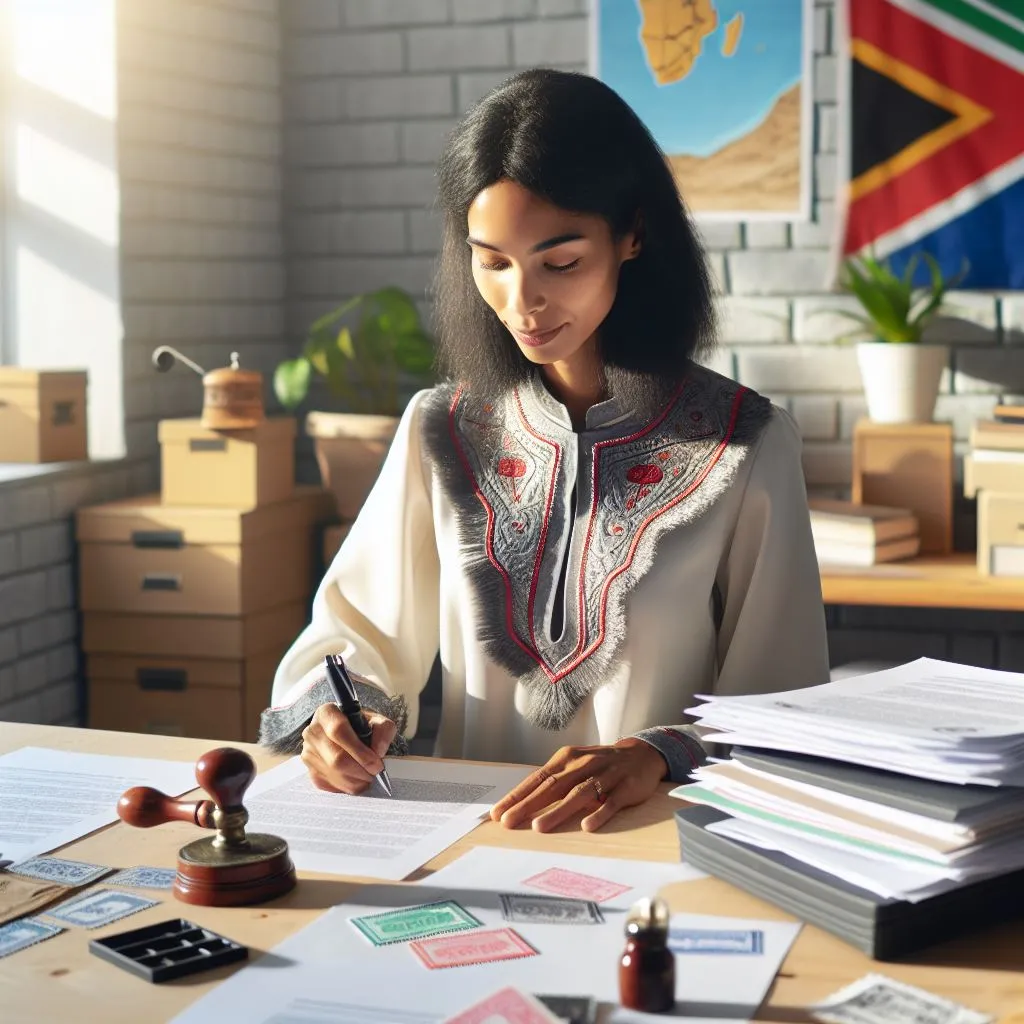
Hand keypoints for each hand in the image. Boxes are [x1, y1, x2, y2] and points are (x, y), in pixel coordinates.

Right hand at [300, 703, 396, 794]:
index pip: (339, 731)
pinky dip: (348, 787)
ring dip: (357, 780)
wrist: (348, 735)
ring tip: (369, 777)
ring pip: (334, 773)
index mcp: (327, 713)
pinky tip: (357, 780)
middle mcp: (313, 732)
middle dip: (361, 770)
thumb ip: (383, 730)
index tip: (376, 762)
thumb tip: (378, 751)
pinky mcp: (310, 771)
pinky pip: (330, 785)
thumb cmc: (361, 726)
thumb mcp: (377, 720)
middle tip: (376, 772)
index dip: (360, 751)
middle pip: (336, 758)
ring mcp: (308, 753)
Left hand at [489, 739, 667, 832]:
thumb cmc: (599, 765)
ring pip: (579, 794)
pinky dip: (599, 814)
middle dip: (528, 805)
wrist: (640, 754)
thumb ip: (553, 782)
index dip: (517, 796)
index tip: (498, 813)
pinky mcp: (625, 787)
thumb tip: (521, 802)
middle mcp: (583, 765)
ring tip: (539, 827)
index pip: (537, 779)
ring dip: (558, 811)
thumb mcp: (574, 766)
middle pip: (552, 787)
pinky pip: (611, 802)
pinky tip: (587, 826)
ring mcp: (605, 776)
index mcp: (567, 759)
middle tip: (509, 822)